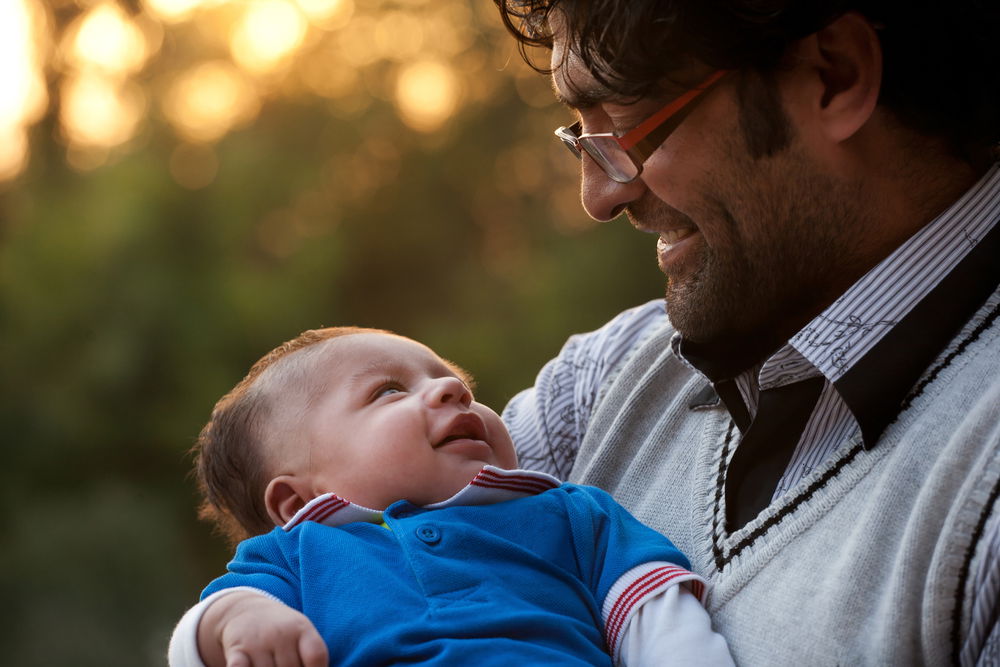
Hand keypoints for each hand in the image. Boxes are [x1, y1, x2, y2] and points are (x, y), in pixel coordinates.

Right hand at [197, 591, 327, 666]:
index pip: (316, 655)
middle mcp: (280, 633)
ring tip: (273, 665)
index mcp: (301, 628)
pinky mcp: (237, 651)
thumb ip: (311, 655)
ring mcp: (258, 642)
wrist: (245, 610)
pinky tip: (252, 666)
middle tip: (288, 665)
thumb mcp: (301, 633)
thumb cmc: (281, 630)